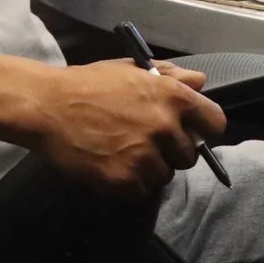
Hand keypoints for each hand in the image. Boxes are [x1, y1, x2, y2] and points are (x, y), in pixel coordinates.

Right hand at [34, 58, 225, 197]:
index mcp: (171, 96)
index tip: (190, 133)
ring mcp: (145, 156)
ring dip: (150, 170)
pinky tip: (112, 166)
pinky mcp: (124, 180)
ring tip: (124, 154)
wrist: (48, 107)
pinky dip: (130, 185)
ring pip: (165, 176)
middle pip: (189, 156)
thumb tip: (200, 82)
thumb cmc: (89, 84)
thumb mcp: (133, 71)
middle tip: (146, 144)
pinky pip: (141, 191)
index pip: (215, 123)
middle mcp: (164, 127)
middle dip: (171, 152)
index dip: (203, 129)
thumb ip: (171, 76)